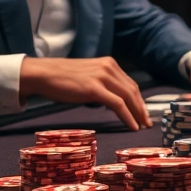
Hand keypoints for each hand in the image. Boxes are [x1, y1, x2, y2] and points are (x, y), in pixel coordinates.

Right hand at [20, 57, 148, 130]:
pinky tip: (132, 126)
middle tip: (148, 123)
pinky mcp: (95, 88)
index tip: (144, 113)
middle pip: (133, 91)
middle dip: (142, 108)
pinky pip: (118, 104)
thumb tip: (113, 102)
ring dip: (138, 114)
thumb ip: (103, 85)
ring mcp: (102, 77)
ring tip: (142, 126)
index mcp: (109, 64)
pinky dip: (128, 116)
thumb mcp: (88, 77)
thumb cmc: (62, 78)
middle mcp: (109, 67)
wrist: (43, 74)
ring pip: (128, 97)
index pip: (130, 84)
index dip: (139, 100)